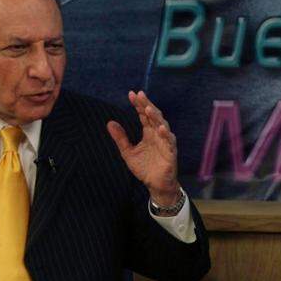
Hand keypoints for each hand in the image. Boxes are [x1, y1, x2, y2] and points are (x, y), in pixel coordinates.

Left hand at [107, 90, 180, 206]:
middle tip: (139, 95)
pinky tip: (161, 128)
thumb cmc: (145, 168)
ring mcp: (165, 143)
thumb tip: (110, 123)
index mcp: (149, 133)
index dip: (138, 104)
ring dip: (156, 117)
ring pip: (163, 126)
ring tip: (148, 109)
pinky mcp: (170, 153)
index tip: (131, 94)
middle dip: (147, 105)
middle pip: (153, 116)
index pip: (144, 115)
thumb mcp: (128, 152)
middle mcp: (158, 135)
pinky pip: (169, 142)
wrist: (155, 185)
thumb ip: (121, 138)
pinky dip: (166, 135)